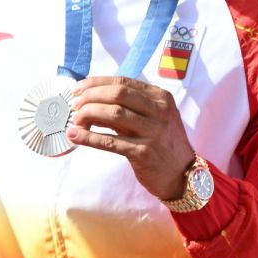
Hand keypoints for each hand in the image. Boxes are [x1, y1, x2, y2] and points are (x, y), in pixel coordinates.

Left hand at [67, 76, 196, 199]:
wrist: (182, 174)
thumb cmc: (163, 144)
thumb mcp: (151, 120)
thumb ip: (125, 110)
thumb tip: (90, 103)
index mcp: (161, 97)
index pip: (123, 82)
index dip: (96, 83)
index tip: (78, 89)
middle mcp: (160, 111)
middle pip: (117, 94)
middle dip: (90, 97)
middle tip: (75, 105)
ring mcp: (154, 131)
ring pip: (113, 113)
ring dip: (88, 114)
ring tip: (75, 120)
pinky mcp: (144, 153)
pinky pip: (110, 142)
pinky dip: (88, 137)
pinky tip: (76, 135)